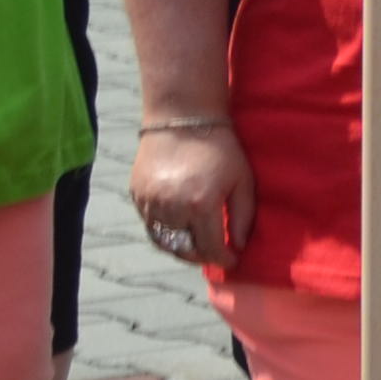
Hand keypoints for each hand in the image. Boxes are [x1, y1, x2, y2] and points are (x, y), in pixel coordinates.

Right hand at [127, 123, 251, 273]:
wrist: (182, 119)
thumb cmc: (221, 149)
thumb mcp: (243, 182)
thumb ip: (243, 217)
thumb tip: (240, 246)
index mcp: (201, 205)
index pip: (210, 248)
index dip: (223, 259)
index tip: (232, 259)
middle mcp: (172, 207)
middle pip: (184, 249)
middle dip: (202, 257)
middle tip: (214, 254)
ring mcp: (150, 201)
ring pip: (163, 241)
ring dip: (181, 247)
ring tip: (196, 245)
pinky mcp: (137, 194)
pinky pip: (149, 225)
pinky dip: (164, 233)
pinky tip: (179, 228)